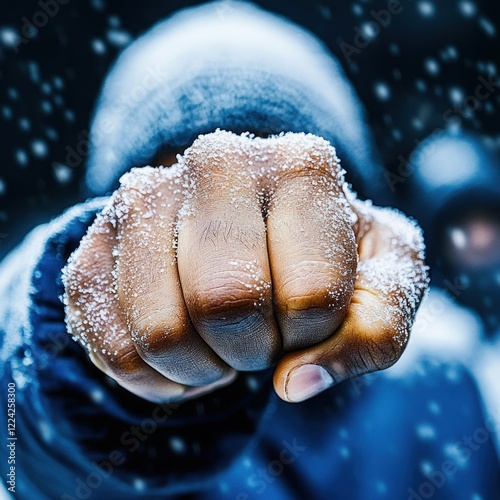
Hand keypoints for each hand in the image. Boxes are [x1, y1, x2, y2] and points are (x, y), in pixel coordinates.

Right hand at [63, 131, 427, 402]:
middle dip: (254, 349)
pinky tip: (184, 349)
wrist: (252, 226)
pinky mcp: (93, 243)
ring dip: (204, 366)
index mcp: (302, 164)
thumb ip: (377, 330)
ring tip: (222, 339)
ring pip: (161, 332)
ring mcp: (145, 196)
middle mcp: (217, 161)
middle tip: (262, 331)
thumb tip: (295, 384)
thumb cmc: (326, 255)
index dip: (316, 333)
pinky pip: (110, 346)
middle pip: (226, 304)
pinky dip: (156, 377)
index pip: (312, 294)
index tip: (309, 316)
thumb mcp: (383, 280)